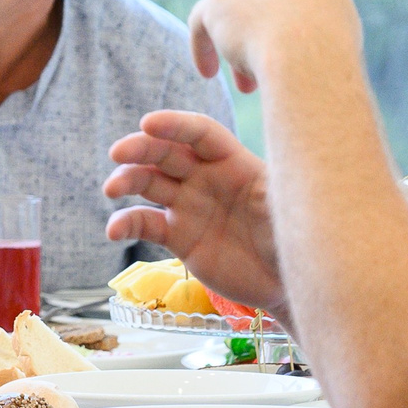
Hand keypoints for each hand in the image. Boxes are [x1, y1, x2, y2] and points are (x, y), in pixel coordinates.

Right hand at [103, 111, 286, 313]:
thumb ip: (272, 191)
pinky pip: (145, 224)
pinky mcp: (178, 236)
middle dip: (141, 148)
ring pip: (149, 183)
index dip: (175, 125)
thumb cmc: (296, 239)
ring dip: (127, 180)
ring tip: (111, 190)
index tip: (148, 123)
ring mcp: (189, 206)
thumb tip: (266, 180)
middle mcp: (205, 177)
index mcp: (234, 162)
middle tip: (118, 153)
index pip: (200, 133)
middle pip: (167, 152)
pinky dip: (126, 224)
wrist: (287, 283)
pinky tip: (113, 231)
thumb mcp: (289, 210)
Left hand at [184, 0, 362, 95]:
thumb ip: (319, 23)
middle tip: (269, 71)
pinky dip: (203, 45)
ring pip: (236, 15)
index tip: (291, 53)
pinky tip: (208, 72)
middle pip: (263, 4)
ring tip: (246, 85)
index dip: (290, 26)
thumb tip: (305, 33)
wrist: (304, 55)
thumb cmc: (332, 54)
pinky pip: (203, 20)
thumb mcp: (342, 33)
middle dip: (265, 37)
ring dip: (239, 47)